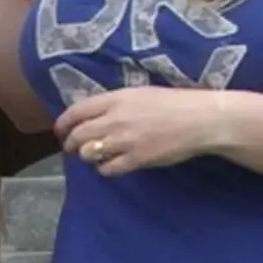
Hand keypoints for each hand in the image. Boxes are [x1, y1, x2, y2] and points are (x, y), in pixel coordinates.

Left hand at [54, 86, 233, 177]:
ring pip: (89, 153)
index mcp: (116, 98)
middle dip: (71, 144)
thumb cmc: (175, 103)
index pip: (76, 111)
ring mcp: (125, 140)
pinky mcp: (136, 159)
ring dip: (89, 156)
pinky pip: (107, 169)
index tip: (61, 131)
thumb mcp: (141, 93)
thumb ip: (115, 103)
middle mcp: (115, 119)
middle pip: (78, 136)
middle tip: (74, 149)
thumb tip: (93, 114)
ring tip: (97, 155)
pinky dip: (105, 169)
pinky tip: (113, 165)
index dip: (63, 124)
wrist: (201, 119)